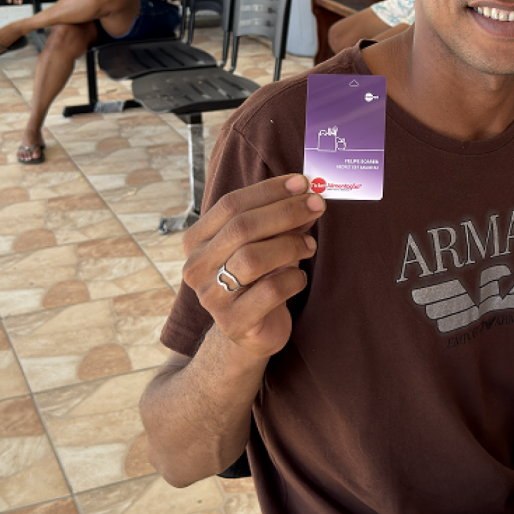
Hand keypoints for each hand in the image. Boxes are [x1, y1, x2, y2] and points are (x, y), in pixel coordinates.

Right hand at [181, 174, 323, 360]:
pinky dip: (292, 278)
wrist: (251, 331)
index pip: (230, 205)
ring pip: (251, 258)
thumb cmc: (258, 278)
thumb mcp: (266, 244)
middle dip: (284, 212)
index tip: (302, 182)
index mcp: (197, 241)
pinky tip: (299, 277)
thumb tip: (308, 194)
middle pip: (241, 228)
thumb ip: (282, 220)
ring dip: (289, 245)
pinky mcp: (233, 322)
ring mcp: (211, 296)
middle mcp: (196, 267)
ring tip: (310, 245)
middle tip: (316, 205)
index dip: (269, 190)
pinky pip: (268, 291)